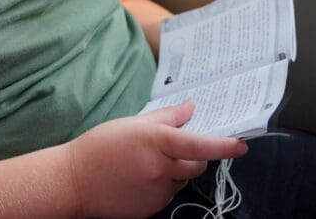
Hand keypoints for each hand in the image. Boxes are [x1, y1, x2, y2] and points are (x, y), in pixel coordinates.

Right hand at [65, 99, 247, 218]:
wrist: (74, 182)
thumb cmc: (100, 147)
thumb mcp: (133, 123)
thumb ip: (167, 117)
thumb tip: (191, 108)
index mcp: (155, 141)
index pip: (198, 144)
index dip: (223, 146)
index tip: (241, 145)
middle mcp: (160, 168)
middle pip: (197, 164)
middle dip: (194, 156)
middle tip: (173, 148)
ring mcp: (156, 192)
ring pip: (183, 180)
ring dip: (175, 171)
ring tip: (146, 163)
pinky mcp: (151, 209)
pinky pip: (169, 194)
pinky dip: (163, 186)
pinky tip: (140, 178)